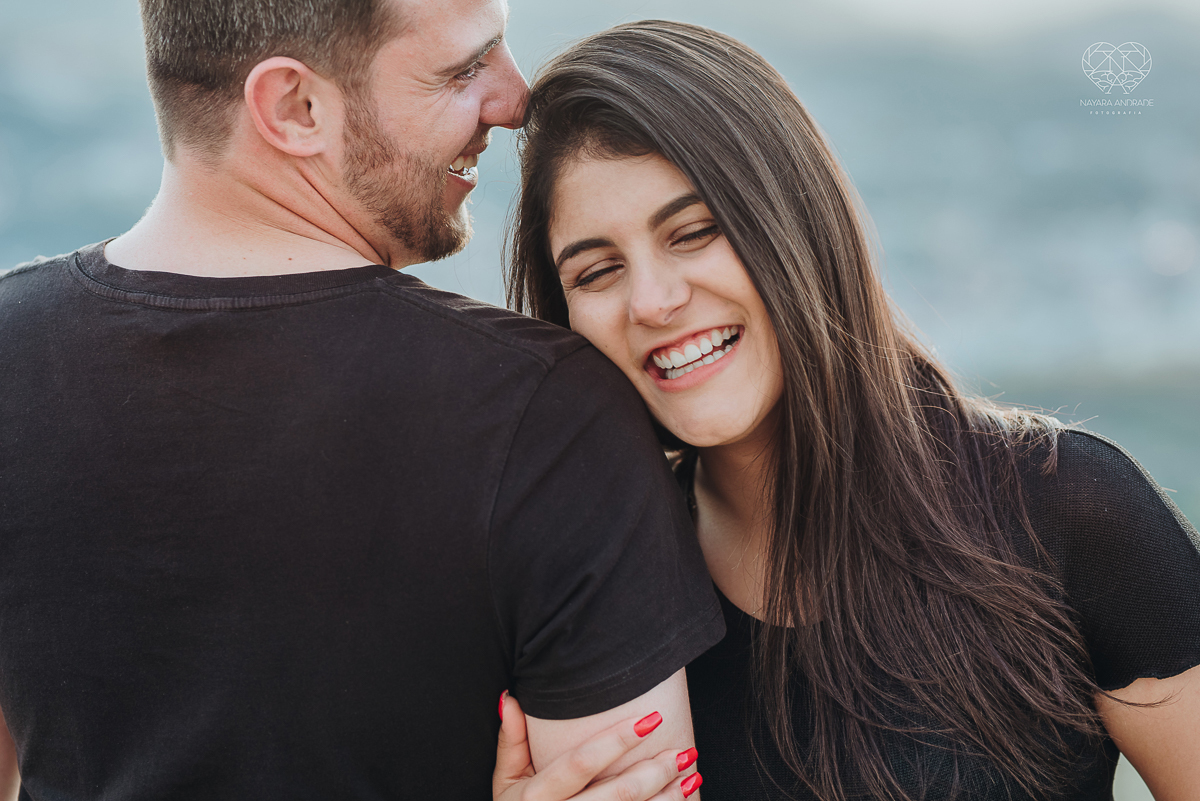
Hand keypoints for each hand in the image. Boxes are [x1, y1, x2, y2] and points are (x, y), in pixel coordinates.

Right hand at [493, 692, 702, 800]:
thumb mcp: (504, 782)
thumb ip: (511, 740)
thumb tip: (511, 698)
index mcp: (534, 798)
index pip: (580, 763)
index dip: (616, 741)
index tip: (650, 719)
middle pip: (616, 796)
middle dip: (654, 772)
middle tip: (684, 752)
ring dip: (666, 800)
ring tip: (692, 776)